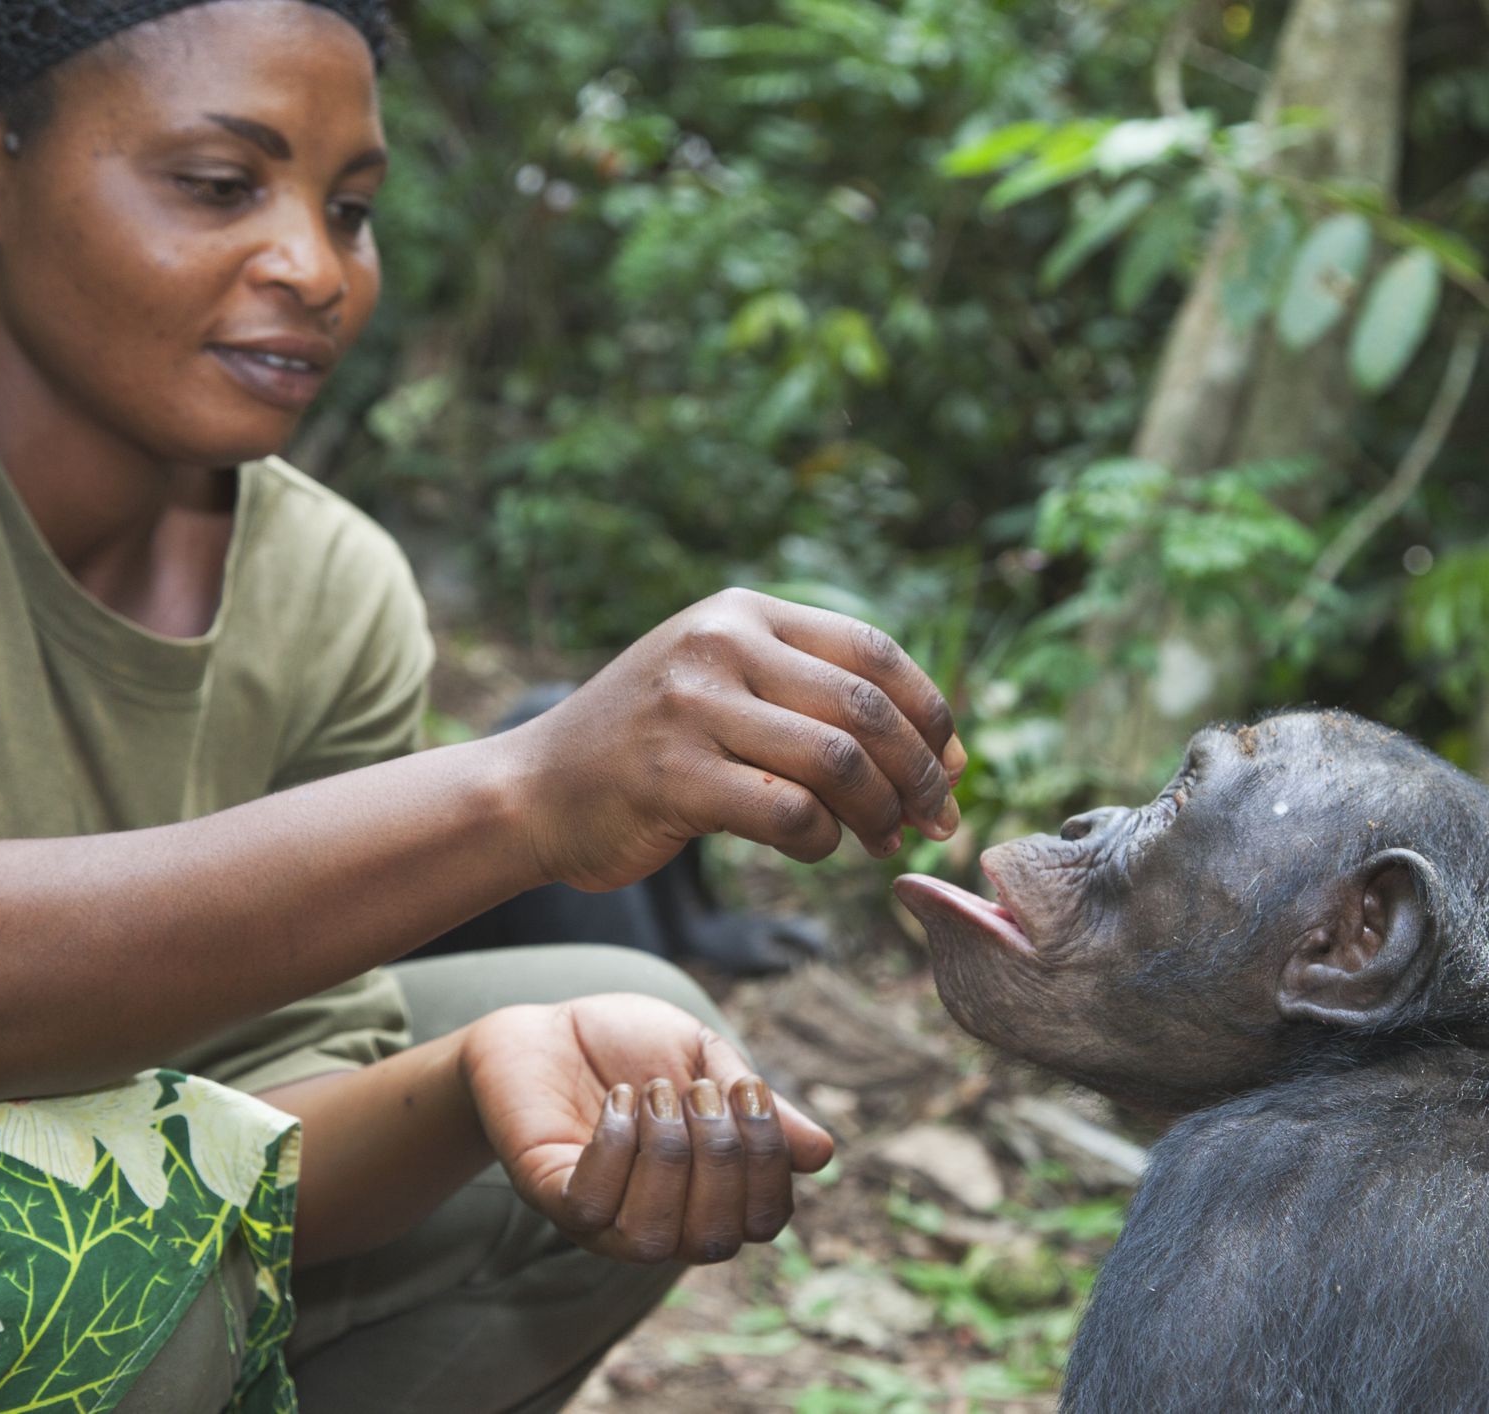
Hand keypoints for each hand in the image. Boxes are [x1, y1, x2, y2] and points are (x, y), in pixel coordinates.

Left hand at [464, 995, 834, 1263]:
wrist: (544, 1025)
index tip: (747, 1088)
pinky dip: (617, 1145)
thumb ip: (755, 1104)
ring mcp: (603, 1218)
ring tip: (655, 1091)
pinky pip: (593, 1205)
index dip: (769, 1162)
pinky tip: (619, 1100)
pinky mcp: (552, 1196)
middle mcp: (660, 1220)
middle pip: (716, 1240)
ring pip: (655, 1238)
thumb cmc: (628, 1047)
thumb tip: (821, 1154)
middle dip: (721, 1156)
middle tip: (700, 1090)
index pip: (764, 1221)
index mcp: (707, 1193)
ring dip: (669, 1154)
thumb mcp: (706, 1060)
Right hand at [504, 588, 965, 890]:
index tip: (955, 764)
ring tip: (882, 842)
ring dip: (879, 813)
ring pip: (837, 761)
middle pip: (865, 708)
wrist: (533, 791)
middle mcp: (718, 645)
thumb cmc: (648, 749)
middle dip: (920, 773)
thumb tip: (943, 750)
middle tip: (936, 821)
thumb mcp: (723, 686)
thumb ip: (812, 696)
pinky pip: (788, 813)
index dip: (931, 711)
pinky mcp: (672, 776)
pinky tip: (816, 850)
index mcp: (741, 613)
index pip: (872, 649)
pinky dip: (821, 842)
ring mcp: (691, 707)